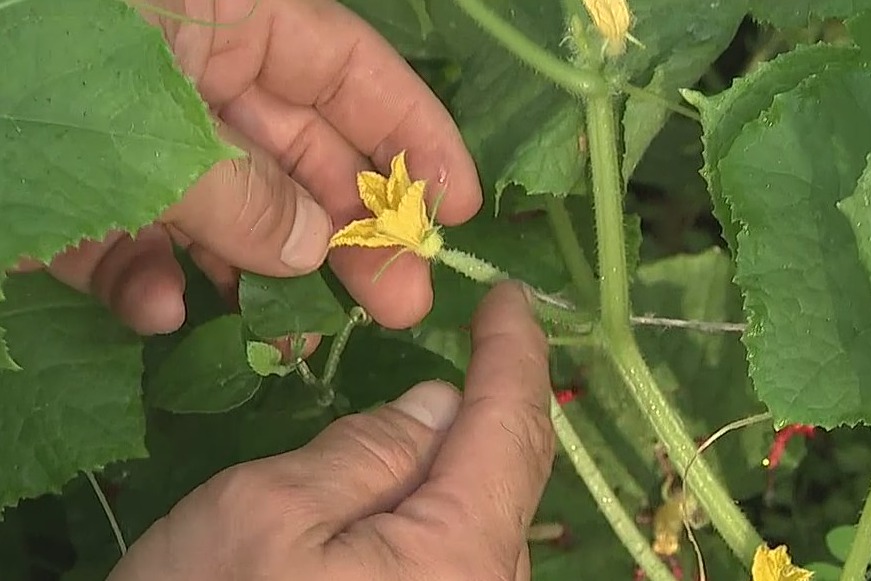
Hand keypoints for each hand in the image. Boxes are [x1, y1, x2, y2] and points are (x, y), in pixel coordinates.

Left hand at [14, 0, 480, 331]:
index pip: (345, 65)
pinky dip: (146, 274)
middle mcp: (177, 60)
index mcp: (210, 6)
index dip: (412, 134)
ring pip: (221, 200)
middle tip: (398, 305)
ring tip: (284, 331)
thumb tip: (314, 246)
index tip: (458, 207)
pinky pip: (131, 229)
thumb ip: (236, 185)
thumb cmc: (14, 74)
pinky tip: (149, 310)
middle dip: (348, 228)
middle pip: (296, 145)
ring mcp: (121, 124)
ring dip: (250, 267)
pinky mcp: (64, 180)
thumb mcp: (140, 126)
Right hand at [106, 283, 554, 580]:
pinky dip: (446, 495)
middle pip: (509, 469)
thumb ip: (367, 449)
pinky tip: (415, 481)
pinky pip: (462, 547)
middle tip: (473, 338)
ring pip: (486, 510)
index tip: (509, 298)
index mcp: (460, 553)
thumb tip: (440, 404)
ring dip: (466, 450)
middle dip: (493, 397)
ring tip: (436, 406)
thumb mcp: (269, 510)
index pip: (512, 425)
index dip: (516, 352)